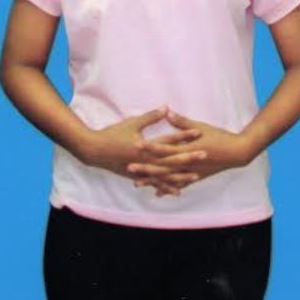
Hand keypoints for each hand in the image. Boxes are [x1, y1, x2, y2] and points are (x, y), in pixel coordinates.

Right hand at [79, 106, 203, 194]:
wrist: (94, 151)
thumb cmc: (113, 134)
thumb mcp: (132, 123)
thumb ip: (150, 117)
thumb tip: (166, 108)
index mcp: (145, 146)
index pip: (168, 140)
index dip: (184, 135)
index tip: (198, 132)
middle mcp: (145, 161)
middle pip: (171, 160)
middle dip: (189, 157)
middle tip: (205, 154)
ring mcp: (142, 171)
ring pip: (165, 176)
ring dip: (181, 176)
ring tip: (196, 177)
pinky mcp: (138, 177)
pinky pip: (155, 184)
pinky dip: (166, 187)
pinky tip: (177, 191)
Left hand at [128, 110, 253, 195]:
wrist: (236, 153)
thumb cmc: (219, 136)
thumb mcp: (200, 126)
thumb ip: (182, 122)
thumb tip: (167, 111)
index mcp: (187, 148)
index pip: (165, 147)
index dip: (150, 146)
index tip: (136, 144)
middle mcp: (187, 163)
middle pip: (162, 166)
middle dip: (145, 167)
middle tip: (129, 167)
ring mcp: (191, 172)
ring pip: (168, 178)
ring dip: (153, 180)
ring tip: (136, 183)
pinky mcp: (196, 177)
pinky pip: (179, 185)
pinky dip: (168, 188)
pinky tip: (157, 193)